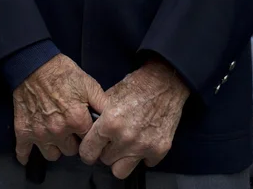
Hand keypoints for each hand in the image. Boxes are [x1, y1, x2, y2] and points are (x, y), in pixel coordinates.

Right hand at [13, 54, 105, 165]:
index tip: (86, 129)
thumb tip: (111, 118)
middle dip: (73, 141)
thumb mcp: (89, 84)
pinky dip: (26, 155)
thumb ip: (102, 103)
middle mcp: (59, 131)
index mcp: (77, 120)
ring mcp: (40, 134)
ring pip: (52, 155)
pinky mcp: (23, 132)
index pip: (89, 140)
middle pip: (71, 150)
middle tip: (71, 129)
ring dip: (55, 147)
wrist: (35, 65)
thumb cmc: (63, 73)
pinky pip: (24, 154)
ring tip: (55, 134)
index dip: (89, 134)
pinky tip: (30, 152)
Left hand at [79, 58, 189, 178]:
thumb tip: (88, 130)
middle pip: (105, 160)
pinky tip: (144, 139)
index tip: (91, 148)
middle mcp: (125, 138)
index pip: (88, 152)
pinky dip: (143, 154)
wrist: (165, 81)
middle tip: (112, 140)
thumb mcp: (111, 96)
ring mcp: (143, 146)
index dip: (88, 149)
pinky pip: (145, 163)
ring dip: (121, 159)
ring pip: (121, 171)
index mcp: (110, 122)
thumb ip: (98, 116)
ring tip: (126, 145)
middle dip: (106, 151)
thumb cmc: (138, 85)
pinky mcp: (159, 149)